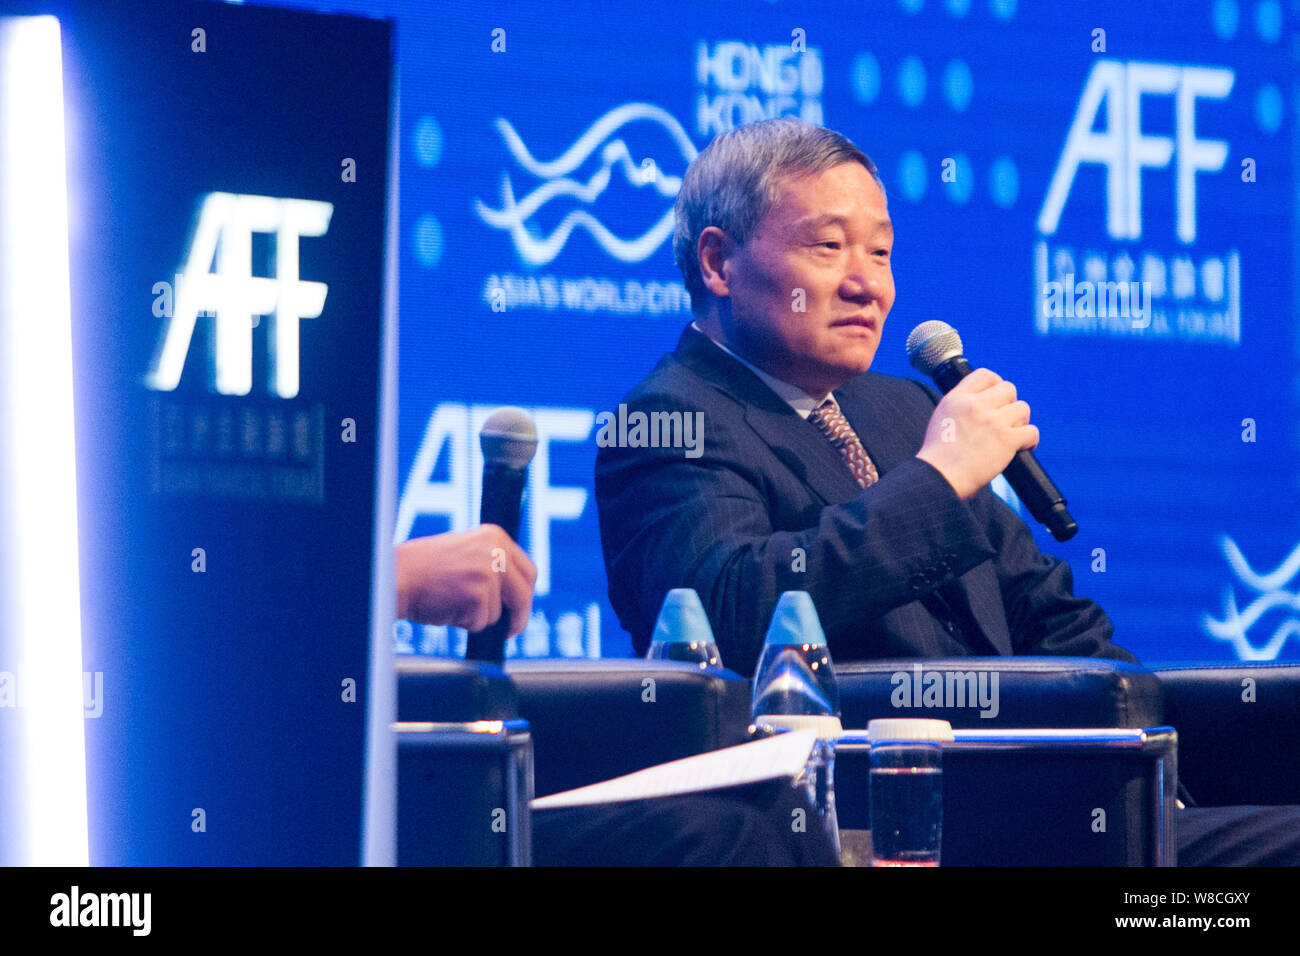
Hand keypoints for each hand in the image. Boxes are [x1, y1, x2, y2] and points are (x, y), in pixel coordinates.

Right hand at [396, 526, 537, 636]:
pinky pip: (480, 622)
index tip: (518, 610)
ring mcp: (488, 572)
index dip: (524, 595)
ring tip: (451, 601)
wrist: (396, 575)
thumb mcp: (466, 554)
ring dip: (477, 617)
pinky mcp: (478, 594)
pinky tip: (446, 606)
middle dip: (518, 616)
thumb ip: (491, 565)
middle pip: (524, 593)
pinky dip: (464, 622)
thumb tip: (513, 595)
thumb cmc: (424, 570)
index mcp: (495, 536)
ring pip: (498, 612)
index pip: (528, 571)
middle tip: (508, 631)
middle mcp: (497, 551)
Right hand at [914, 368, 1037, 498]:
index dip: (996, 384)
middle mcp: (975, 405)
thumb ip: (961, 405)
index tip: (998, 398)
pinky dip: (1030, 441)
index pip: (985, 375)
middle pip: (1009, 389)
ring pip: (1023, 409)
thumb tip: (983, 400)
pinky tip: (1022, 448)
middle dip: (1009, 404)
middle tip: (1004, 421)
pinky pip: (1031, 431)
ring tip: (1010, 435)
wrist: (940, 477)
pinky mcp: (1007, 439)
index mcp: (957, 398)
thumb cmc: (939, 455)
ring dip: (1019, 422)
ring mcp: (992, 421)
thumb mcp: (942, 418)